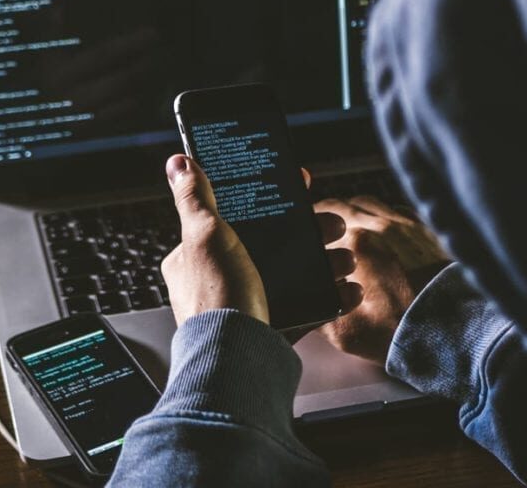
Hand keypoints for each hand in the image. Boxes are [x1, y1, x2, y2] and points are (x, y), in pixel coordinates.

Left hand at [161, 155, 361, 329]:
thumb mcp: (204, 236)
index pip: (236, 214)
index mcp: (198, 255)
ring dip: (326, 262)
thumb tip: (177, 163)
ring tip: (346, 259)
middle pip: (272, 242)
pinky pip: (307, 305)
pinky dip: (330, 297)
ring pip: (294, 272)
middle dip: (310, 232)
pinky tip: (348, 289)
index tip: (298, 187)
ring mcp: (248, 301)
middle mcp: (221, 277)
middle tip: (334, 225)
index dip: (268, 198)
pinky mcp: (271, 325)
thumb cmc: (216, 296)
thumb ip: (194, 198)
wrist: (235, 363)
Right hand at [315, 196, 450, 366]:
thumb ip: (317, 311)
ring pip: (370, 202)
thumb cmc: (402, 332)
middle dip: (330, 213)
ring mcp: (406, 224)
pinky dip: (385, 214)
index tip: (307, 231)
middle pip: (344, 204)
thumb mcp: (345, 332)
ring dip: (356, 210)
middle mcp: (380, 226)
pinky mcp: (427, 230)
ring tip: (353, 226)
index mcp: (355, 244)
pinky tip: (385, 231)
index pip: (321, 217)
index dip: (310, 223)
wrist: (454, 331)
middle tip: (325, 227)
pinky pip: (398, 209)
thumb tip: (306, 301)